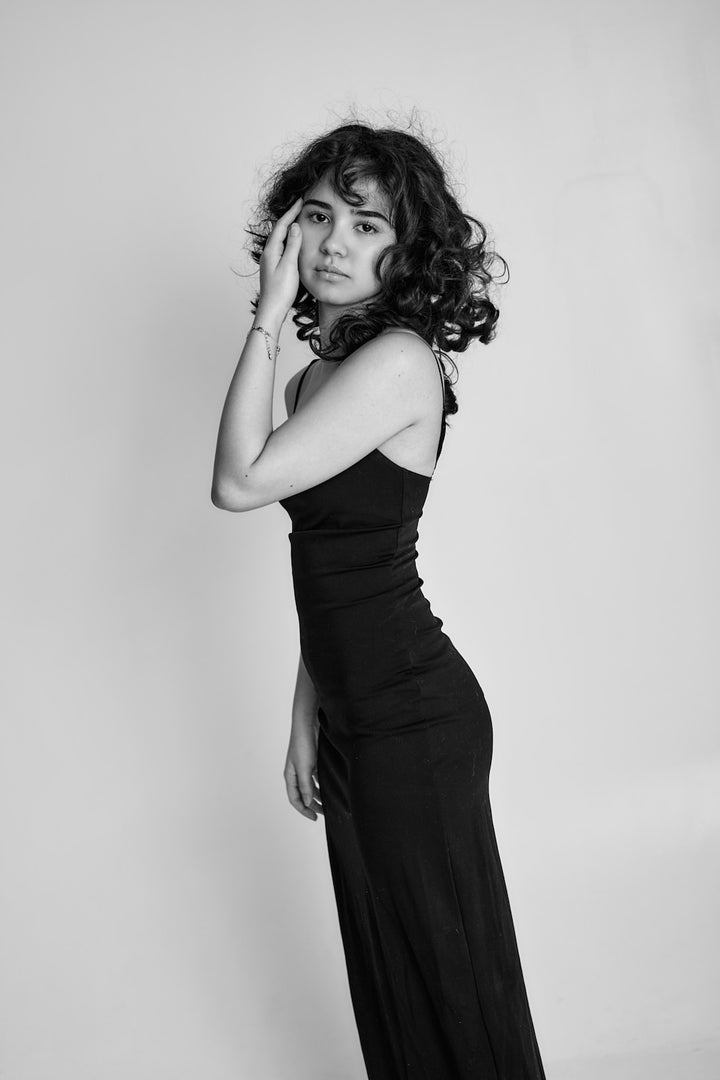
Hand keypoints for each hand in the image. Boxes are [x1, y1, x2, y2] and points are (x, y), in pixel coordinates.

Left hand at [258, 196, 303, 321]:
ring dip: (288, 228)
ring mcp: (270, 261)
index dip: (291, 212)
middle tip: (299, 206)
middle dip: (289, 217)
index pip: (281, 226)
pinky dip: (288, 240)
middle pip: (278, 230)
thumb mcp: (289, 266)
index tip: (300, 201)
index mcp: (271, 251)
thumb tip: (294, 226)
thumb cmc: (280, 291)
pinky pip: (281, 248)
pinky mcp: (274, 268)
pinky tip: (292, 242)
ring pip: (279, 239)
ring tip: (297, 219)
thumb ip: (292, 245)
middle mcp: (268, 254)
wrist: (271, 310)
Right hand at [284, 713, 322, 821]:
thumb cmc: (302, 743)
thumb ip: (305, 786)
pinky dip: (322, 784)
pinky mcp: (313, 761)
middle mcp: (296, 773)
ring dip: (318, 795)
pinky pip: (316, 778)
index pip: (295, 799)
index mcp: (290, 776)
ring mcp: (305, 767)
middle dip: (312, 805)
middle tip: (324, 813)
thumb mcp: (304, 768)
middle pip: (303, 795)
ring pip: (311, 787)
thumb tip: (306, 803)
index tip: (314, 818)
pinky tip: (329, 787)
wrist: (308, 724)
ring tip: (329, 802)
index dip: (303, 810)